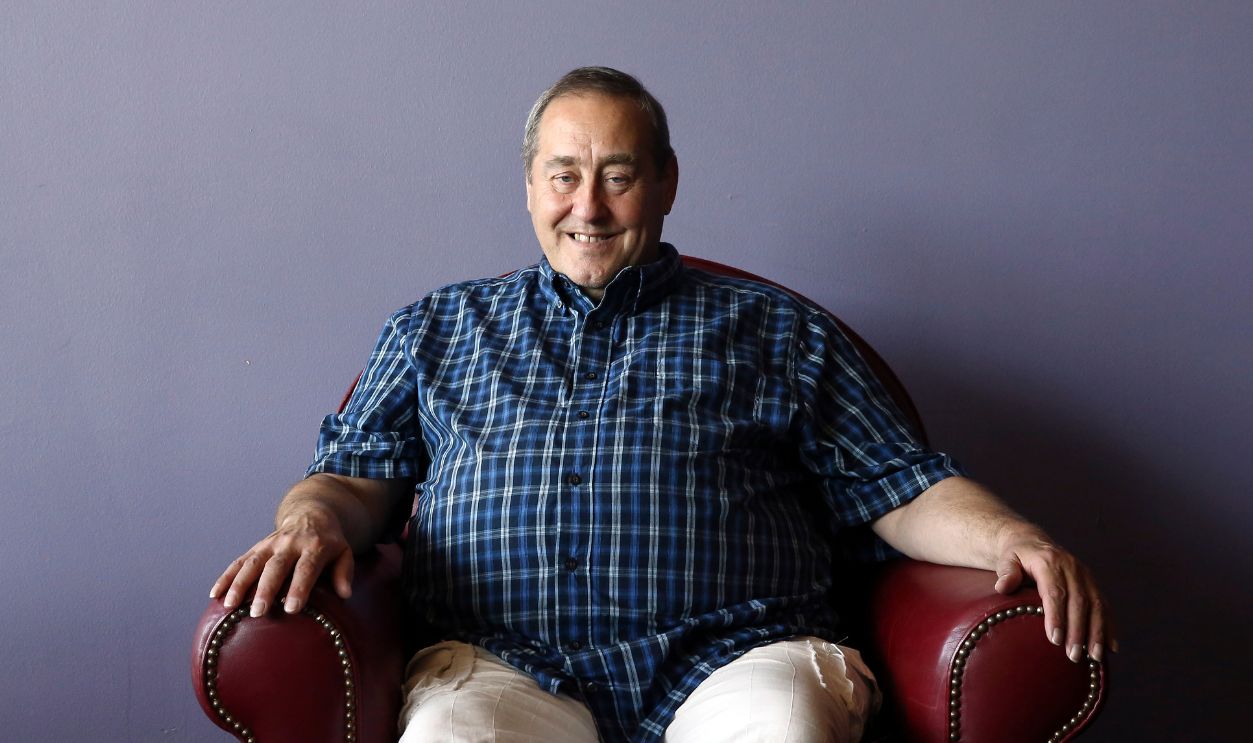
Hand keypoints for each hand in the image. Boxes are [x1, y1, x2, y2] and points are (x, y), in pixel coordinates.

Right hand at [209, 505, 353, 617]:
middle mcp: (290, 544)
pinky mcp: (257, 547)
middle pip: (276, 567)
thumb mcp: (343, 552)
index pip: (306, 568)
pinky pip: (239, 561)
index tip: (291, 608)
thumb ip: (344, 572)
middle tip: (259, 612)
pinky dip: (226, 576)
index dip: (299, 587)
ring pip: (253, 563)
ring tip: (230, 605)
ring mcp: (271, 544)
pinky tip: (215, 594)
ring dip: (240, 583)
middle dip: (266, 589)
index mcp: (315, 546)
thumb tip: (345, 593)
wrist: (311, 514)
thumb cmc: (329, 542)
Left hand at [993, 534, 1115, 663]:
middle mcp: (1071, 567)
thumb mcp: (1006, 559)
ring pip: (1095, 605)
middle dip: (1077, 631)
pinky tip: (1110, 647)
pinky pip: (1104, 606)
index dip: (1056, 616)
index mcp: (1049, 562)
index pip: (1055, 592)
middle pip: (1078, 602)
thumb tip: (1002, 587)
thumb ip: (1006, 572)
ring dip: (1097, 632)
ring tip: (1094, 657)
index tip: (1055, 640)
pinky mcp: (1092, 584)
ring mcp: (1085, 576)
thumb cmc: (1016, 556)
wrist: (1031, 542)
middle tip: (1072, 655)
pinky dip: (1108, 627)